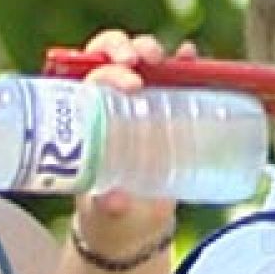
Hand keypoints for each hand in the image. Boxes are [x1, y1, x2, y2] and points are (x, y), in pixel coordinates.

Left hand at [68, 29, 182, 254]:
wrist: (133, 225)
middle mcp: (107, 103)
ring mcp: (136, 104)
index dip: (104, 70)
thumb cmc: (109, 212)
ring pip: (138, 62)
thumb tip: (114, 199)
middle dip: (122, 48)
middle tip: (139, 60)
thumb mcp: (105, 210)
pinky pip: (172, 79)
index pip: (87, 80)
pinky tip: (191, 55)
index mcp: (84, 119)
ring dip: (148, 48)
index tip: (127, 83)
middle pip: (108, 58)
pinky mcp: (164, 111)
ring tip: (166, 58)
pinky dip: (182, 63)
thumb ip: (109, 205)